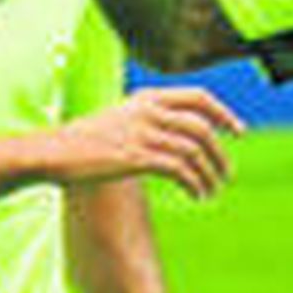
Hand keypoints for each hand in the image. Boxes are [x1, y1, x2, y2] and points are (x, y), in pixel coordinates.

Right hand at [50, 88, 242, 200]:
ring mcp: (143, 132)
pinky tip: (197, 195)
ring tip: (212, 191)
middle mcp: (149, 110)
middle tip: (227, 175)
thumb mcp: (120, 119)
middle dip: (220, 154)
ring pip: (195, 152)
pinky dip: (195, 184)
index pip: (198, 97)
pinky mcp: (137, 156)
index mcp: (148, 97)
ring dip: (209, 174)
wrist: (54, 152)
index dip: (224, 113)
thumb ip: (148, 120)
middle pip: (203, 128)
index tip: (238, 132)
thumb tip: (177, 136)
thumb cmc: (85, 141)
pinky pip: (180, 170)